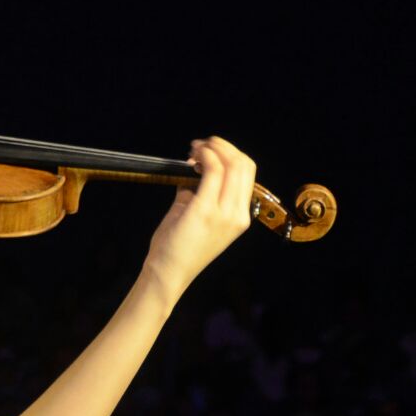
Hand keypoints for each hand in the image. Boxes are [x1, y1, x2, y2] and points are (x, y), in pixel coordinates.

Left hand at [145, 135, 255, 301]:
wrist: (168, 272)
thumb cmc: (177, 245)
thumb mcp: (194, 213)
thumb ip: (198, 189)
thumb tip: (193, 164)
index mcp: (240, 216)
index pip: (248, 174)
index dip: (231, 154)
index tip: (210, 149)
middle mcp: (238, 214)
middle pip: (244, 165)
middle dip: (223, 146)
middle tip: (202, 144)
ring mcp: (224, 213)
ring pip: (231, 164)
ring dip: (212, 148)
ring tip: (195, 147)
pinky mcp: (205, 210)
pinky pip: (212, 171)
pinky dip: (204, 156)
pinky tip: (191, 156)